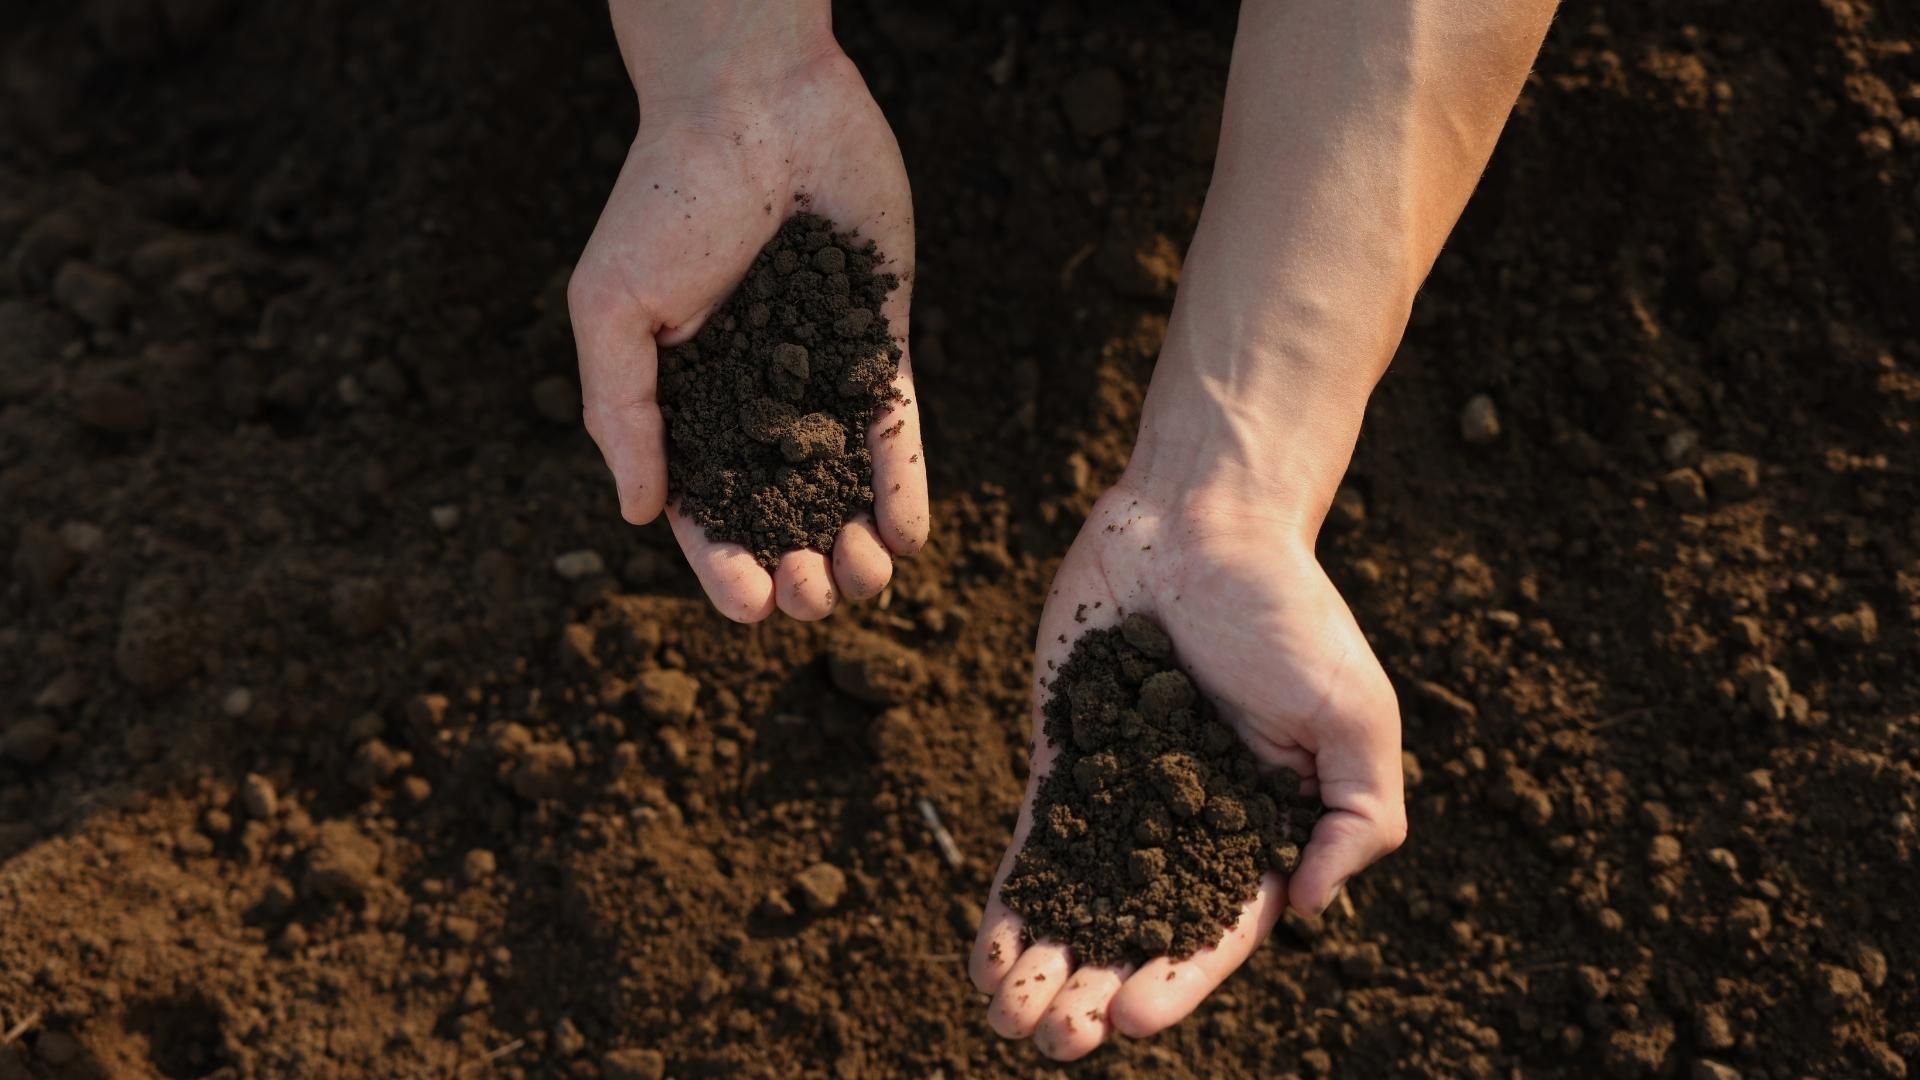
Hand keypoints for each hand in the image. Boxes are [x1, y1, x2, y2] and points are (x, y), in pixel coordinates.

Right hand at [567, 5, 926, 621]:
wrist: (753, 104)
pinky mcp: (877, 342)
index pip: (703, 506)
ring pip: (839, 483)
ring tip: (866, 577)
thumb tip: (638, 515)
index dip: (722, 564)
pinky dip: (902, 483)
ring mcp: (818, 373)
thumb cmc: (665, 197)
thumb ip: (623, 411)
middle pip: (778, 510)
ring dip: (854, 544)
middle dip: (796, 569)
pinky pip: (893, 427)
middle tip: (813, 596)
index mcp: (682, 399)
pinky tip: (909, 534)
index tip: (748, 605)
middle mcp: (754, 398)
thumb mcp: (611, 307)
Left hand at [967, 478, 1405, 1060]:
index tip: (1127, 1015)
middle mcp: (1188, 826)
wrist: (1203, 518)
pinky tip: (985, 955)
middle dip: (1093, 992)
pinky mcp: (1065, 757)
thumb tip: (1308, 911)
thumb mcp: (1355, 715)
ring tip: (1006, 1020)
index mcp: (1262, 829)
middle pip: (1136, 933)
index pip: (1216, 931)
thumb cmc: (1290, 610)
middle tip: (1053, 1041)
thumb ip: (1356, 819)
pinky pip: (1032, 843)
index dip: (1173, 981)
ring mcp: (1122, 795)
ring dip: (1043, 967)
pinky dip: (1012, 902)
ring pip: (1079, 903)